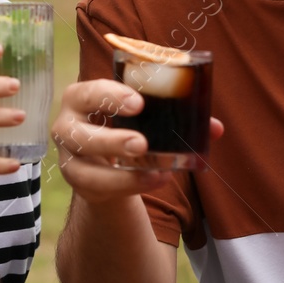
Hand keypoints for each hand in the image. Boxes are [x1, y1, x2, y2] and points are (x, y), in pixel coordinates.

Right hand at [50, 79, 223, 203]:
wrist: (106, 160)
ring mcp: (69, 158)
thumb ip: (178, 117)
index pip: (87, 93)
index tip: (138, 104)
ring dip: (120, 174)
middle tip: (141, 144)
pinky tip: (154, 180)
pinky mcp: (79, 183)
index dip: (109, 96)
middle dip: (110, 140)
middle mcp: (67, 127)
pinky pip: (99, 189)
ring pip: (84, 169)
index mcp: (81, 98)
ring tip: (155, 171)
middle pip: (78, 133)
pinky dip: (128, 186)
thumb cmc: (126, 125)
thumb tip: (216, 128)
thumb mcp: (146, 117)